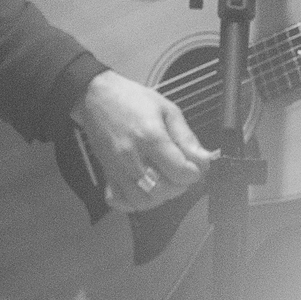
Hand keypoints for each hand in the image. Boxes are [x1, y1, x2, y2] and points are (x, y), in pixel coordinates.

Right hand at [77, 71, 211, 208]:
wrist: (96, 97)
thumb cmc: (133, 100)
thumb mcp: (167, 110)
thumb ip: (186, 137)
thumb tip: (204, 159)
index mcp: (150, 137)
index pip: (180, 172)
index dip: (194, 172)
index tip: (195, 165)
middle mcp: (132, 157)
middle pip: (163, 191)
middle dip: (179, 185)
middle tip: (180, 171)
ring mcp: (117, 169)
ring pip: (143, 201)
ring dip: (160, 196)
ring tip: (164, 179)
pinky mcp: (107, 174)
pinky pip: (120, 201)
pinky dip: (134, 202)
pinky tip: (143, 189)